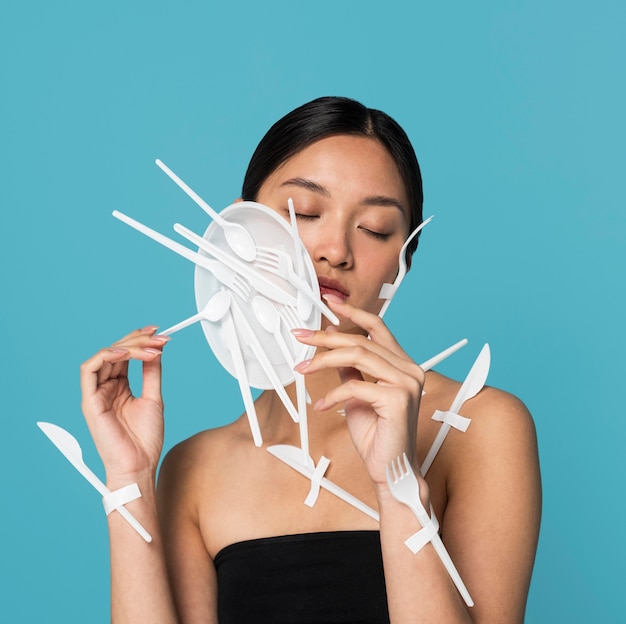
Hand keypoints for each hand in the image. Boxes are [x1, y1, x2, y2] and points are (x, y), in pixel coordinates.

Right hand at [80, 326, 168, 481]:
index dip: (140, 341)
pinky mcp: (89, 401)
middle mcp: (106, 388)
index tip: (161, 333)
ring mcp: (96, 394)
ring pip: (104, 356)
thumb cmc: (145, 439)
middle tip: (159, 337)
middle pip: (116, 352)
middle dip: (138, 340)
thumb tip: (157, 349)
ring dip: (128, 347)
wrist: (139, 465)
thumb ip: (152, 373)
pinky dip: (106, 356)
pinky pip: (89, 369)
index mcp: (119, 387)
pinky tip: (126, 354)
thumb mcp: (153, 398)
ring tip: (150, 348)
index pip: (125, 356)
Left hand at [293, 295, 424, 486]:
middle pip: (361, 341)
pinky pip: (355, 386)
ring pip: (358, 356)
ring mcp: (407, 382)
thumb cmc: (376, 434)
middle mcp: (409, 369)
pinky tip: (320, 405)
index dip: (353, 313)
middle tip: (300, 338)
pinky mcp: (398, 398)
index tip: (330, 303)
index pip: (377, 327)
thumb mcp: (357, 394)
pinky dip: (332, 394)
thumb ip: (350, 368)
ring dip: (324, 361)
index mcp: (402, 364)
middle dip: (325, 338)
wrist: (389, 469)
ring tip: (303, 369)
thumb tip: (332, 342)